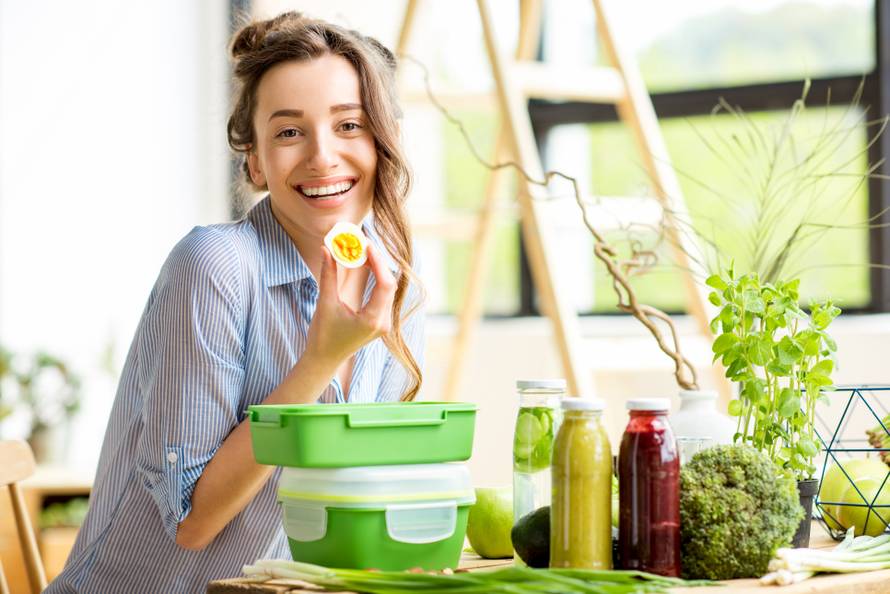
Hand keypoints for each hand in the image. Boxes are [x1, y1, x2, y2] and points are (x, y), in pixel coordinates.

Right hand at [304, 243, 396, 366]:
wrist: (324, 360)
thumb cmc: (323, 336)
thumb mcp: (325, 303)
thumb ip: (328, 275)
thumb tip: (326, 250)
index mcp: (373, 319)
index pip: (385, 284)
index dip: (378, 262)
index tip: (367, 246)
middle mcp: (383, 322)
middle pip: (390, 285)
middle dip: (378, 263)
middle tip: (364, 246)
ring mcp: (384, 323)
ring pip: (388, 289)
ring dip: (379, 270)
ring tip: (364, 254)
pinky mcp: (380, 322)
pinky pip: (384, 296)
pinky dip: (377, 280)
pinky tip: (367, 268)